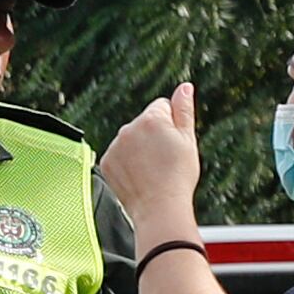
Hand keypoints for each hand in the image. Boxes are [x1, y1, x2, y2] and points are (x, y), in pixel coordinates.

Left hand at [99, 83, 202, 245]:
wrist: (159, 207)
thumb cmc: (178, 176)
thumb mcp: (188, 139)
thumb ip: (183, 109)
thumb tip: (184, 87)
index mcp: (150, 119)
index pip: (162, 106)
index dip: (172, 124)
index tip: (174, 142)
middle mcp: (127, 129)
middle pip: (144, 122)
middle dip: (155, 134)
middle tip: (164, 158)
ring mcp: (114, 146)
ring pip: (131, 139)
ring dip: (140, 148)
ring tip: (152, 169)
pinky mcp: (105, 162)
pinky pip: (119, 154)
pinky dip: (127, 162)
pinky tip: (139, 175)